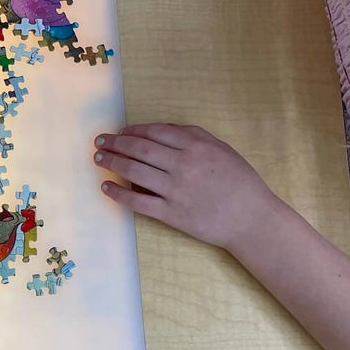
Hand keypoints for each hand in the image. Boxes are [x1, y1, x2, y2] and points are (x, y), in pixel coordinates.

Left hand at [93, 123, 280, 250]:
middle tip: (99, 141)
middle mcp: (183, 164)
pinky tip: (106, 187)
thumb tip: (160, 130)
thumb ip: (193, 136)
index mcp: (196, 145)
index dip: (132, 131)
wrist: (252, 219)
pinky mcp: (171, 214)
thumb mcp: (221, 149)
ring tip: (98, 158)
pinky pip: (138, 201)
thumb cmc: (240, 182)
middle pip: (139, 149)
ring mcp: (176, 190)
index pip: (154, 132)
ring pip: (134, 171)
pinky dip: (118, 193)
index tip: (120, 132)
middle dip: (115, 143)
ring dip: (112, 163)